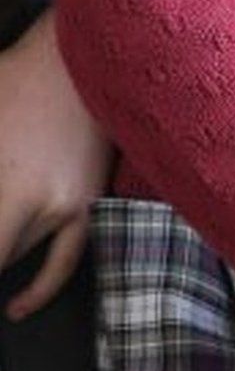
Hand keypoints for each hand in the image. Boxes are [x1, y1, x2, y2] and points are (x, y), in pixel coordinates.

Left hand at [0, 11, 112, 319]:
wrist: (86, 62)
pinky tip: (17, 309)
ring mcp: (70, 207)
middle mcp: (41, 202)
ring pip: (18, 255)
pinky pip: (65, 260)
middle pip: (0, 251)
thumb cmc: (18, 79)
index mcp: (10, 182)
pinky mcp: (89, 205)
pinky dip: (39, 288)